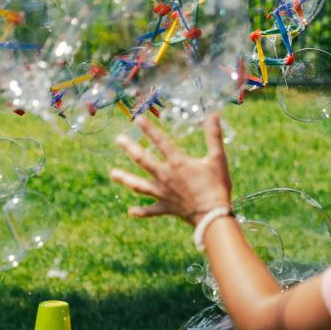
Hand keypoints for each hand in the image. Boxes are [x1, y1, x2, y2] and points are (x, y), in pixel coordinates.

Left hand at [109, 114, 231, 224]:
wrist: (212, 215)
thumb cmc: (216, 185)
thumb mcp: (217, 158)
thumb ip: (213, 135)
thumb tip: (214, 114)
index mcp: (177, 163)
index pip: (160, 141)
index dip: (148, 129)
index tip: (137, 119)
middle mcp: (166, 176)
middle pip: (143, 160)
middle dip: (130, 148)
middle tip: (118, 140)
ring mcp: (163, 193)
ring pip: (140, 185)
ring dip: (125, 179)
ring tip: (113, 174)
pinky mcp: (166, 207)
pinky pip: (151, 210)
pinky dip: (141, 211)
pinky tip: (131, 211)